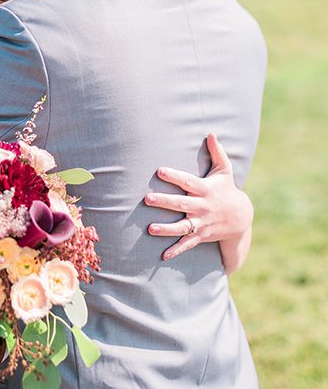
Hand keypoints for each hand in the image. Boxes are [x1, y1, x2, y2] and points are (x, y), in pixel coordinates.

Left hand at [145, 133, 251, 260]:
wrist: (241, 218)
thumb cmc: (227, 190)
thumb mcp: (225, 171)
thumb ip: (217, 153)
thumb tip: (211, 132)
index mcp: (205, 189)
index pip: (187, 181)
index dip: (174, 176)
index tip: (159, 170)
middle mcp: (202, 207)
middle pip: (181, 204)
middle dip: (165, 202)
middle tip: (147, 199)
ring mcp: (202, 223)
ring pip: (182, 227)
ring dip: (166, 229)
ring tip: (150, 229)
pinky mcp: (201, 235)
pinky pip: (188, 244)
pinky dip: (177, 250)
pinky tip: (163, 255)